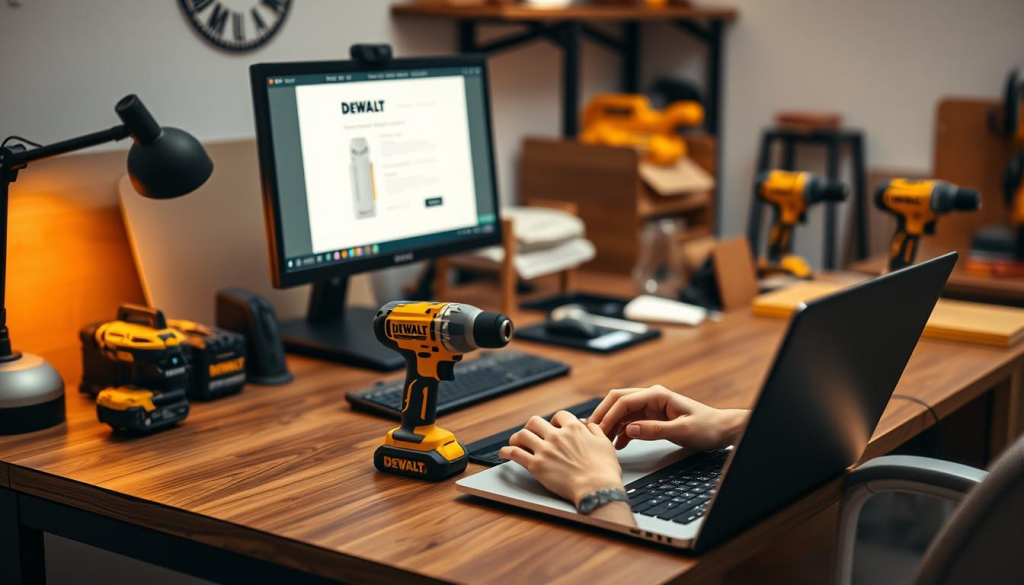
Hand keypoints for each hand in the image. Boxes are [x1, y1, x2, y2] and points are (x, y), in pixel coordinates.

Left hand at [499, 411, 624, 506]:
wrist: (596, 488)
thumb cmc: (604, 470)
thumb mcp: (604, 443)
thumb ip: (594, 430)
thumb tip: (588, 424)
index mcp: (574, 428)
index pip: (559, 415)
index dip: (555, 421)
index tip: (554, 426)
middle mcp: (557, 436)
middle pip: (536, 422)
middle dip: (533, 427)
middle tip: (533, 433)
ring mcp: (545, 450)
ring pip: (522, 435)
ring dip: (517, 437)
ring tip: (516, 442)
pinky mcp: (536, 465)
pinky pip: (515, 453)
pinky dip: (506, 451)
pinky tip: (504, 453)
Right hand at [588, 385, 747, 450]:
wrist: (721, 430)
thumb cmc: (706, 427)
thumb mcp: (682, 430)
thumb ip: (655, 430)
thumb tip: (630, 429)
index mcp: (657, 395)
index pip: (625, 400)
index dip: (609, 414)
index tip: (599, 429)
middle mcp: (651, 398)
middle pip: (618, 401)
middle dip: (603, 415)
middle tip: (591, 431)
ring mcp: (650, 407)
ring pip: (622, 412)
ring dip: (610, 424)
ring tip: (601, 440)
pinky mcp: (652, 418)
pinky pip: (630, 422)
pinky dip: (622, 432)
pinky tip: (617, 444)